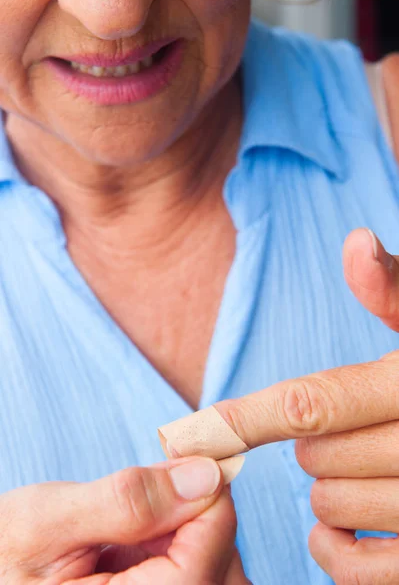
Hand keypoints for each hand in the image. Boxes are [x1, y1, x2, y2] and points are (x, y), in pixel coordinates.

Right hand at [0, 457, 248, 583]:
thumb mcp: (48, 521)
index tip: (199, 450)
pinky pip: (195, 571)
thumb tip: (205, 474)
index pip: (209, 555)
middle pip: (224, 568)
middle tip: (176, 467)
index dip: (212, 494)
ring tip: (156, 495)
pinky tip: (152, 522)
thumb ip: (128, 501)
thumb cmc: (1, 554)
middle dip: (207, 510)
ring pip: (218, 570)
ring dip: (198, 524)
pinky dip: (184, 537)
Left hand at [213, 228, 398, 584]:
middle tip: (338, 427)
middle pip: (315, 454)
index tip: (200, 426)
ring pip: (332, 506)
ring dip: (325, 488)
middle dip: (311, 441)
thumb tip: (355, 242)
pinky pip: (361, 569)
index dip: (249, 416)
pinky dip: (334, 551)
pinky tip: (337, 529)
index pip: (315, 403)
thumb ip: (394, 289)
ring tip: (353, 466)